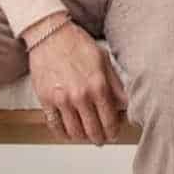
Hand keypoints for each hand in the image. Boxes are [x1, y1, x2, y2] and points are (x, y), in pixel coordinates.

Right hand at [29, 21, 126, 142]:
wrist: (49, 34)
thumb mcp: (104, 60)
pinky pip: (55, 126)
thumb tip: (127, 102)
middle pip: (93, 131)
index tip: (114, 133)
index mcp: (98, 86)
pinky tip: (69, 131)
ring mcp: (62, 100)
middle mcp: (80, 96)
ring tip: (87, 134)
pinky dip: (63, 133)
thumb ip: (116, 84)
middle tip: (102, 138)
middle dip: (100, 138)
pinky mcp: (46, 100)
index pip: (110, 120)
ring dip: (83, 137)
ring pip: (75, 132)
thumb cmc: (76, 44)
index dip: (114, 131)